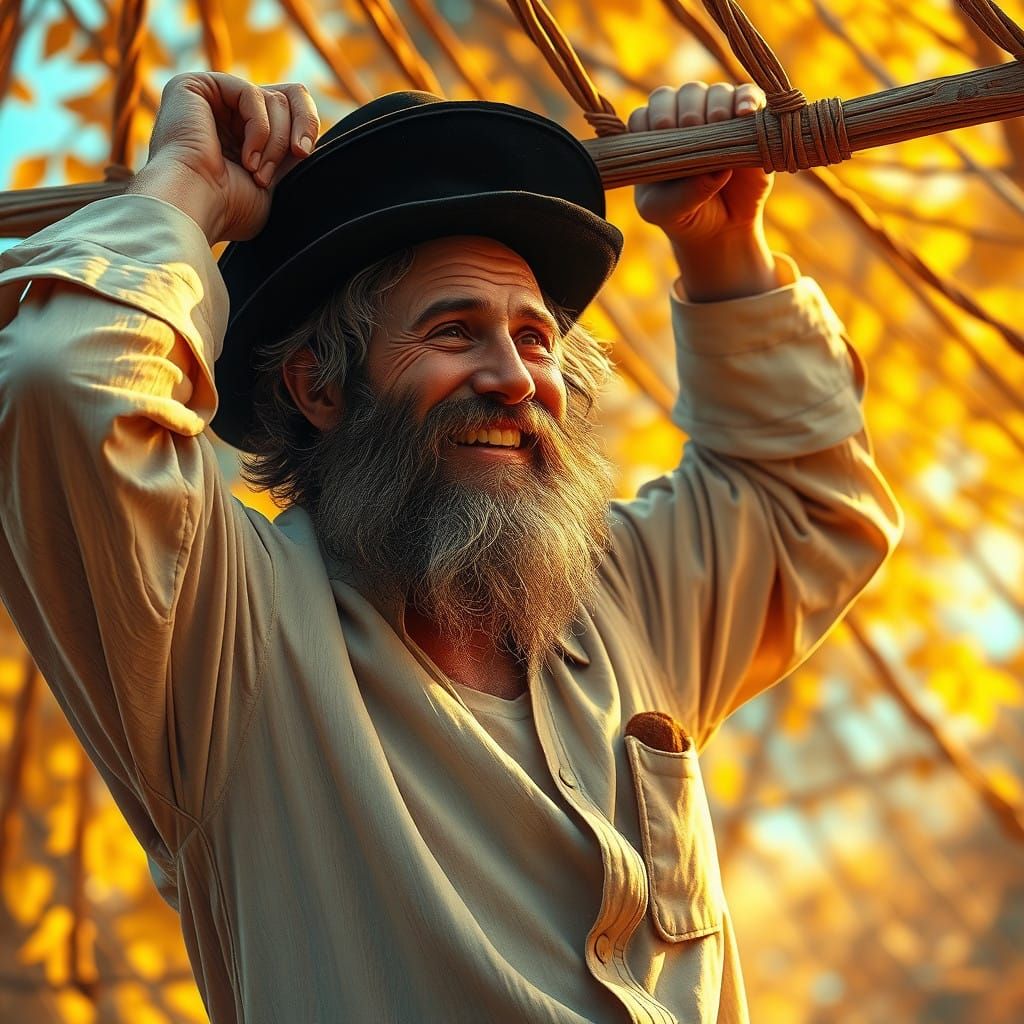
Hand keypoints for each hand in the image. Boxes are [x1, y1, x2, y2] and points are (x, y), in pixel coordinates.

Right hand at [125, 72, 320, 244]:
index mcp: (242, 135)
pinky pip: (250, 93)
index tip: (303, 155)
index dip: (306, 127)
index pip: (290, 111)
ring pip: (272, 98)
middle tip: (297, 155)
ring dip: (275, 141)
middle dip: (295, 131)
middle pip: (287, 96)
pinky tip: (247, 157)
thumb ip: (287, 153)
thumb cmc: (230, 209)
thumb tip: (308, 135)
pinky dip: (259, 128)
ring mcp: (210, 98)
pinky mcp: (196, 85)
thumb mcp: (273, 181)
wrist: (196, 208)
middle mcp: (226, 113)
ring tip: (257, 172)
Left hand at [629, 82, 780, 300]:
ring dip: (716, 104)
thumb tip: (716, 171)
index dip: (654, 119)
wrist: (721, 229)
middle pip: (683, 94)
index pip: (647, 114)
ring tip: (719, 123)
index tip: (663, 135)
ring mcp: (717, 116)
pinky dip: (748, 98)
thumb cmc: (684, 215)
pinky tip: (746, 111)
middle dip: (687, 111)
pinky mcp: (749, 120)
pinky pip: (749, 96)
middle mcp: (684, 118)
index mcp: (654, 138)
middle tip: (693, 129)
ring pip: (716, 92)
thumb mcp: (669, 212)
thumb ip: (681, 194)